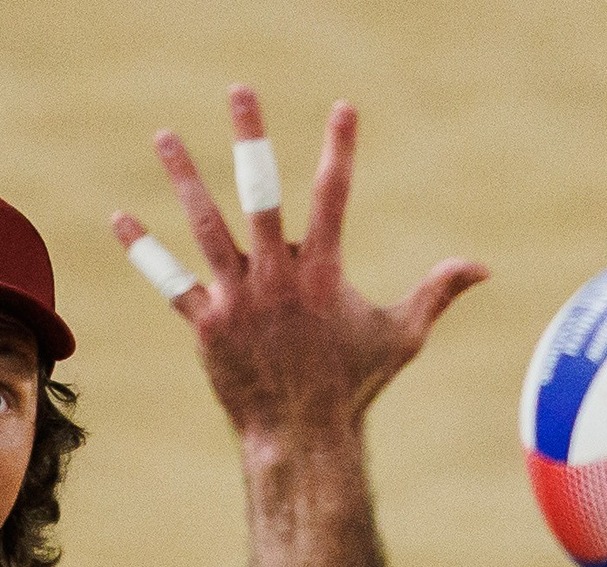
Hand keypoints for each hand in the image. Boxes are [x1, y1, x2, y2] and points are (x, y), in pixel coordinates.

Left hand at [113, 86, 486, 443]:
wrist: (301, 438)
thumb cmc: (354, 387)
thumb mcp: (402, 337)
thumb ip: (438, 292)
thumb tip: (486, 268)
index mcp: (323, 272)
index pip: (333, 195)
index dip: (339, 149)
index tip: (343, 107)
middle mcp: (277, 277)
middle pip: (261, 192)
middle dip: (252, 137)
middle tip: (239, 89)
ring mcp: (238, 299)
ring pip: (206, 226)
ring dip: (185, 177)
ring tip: (165, 135)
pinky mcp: (208, 324)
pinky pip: (170, 281)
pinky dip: (144, 250)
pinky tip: (121, 217)